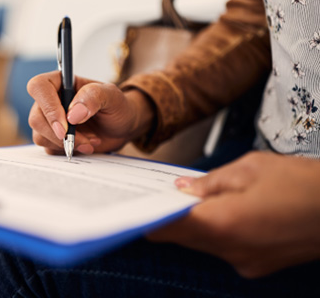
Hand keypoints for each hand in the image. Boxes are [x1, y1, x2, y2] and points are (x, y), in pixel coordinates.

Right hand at [27, 71, 153, 154]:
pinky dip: (68, 150)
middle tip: (83, 139)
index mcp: (60, 82)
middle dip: (59, 134)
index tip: (65, 126)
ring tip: (90, 140)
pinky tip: (86, 145)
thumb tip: (72, 114)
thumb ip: (94, 97)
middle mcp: (51, 100)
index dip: (48, 107)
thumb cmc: (116, 106)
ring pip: (40, 136)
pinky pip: (49, 148)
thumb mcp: (112, 95)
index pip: (39, 87)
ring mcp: (50, 121)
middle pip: (36, 118)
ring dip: (66, 144)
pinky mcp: (53, 138)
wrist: (122, 126)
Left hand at [148, 151, 319, 277]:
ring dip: (190, 224)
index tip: (131, 207)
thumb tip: (181, 188)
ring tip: (183, 200)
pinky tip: (216, 212)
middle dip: (166, 218)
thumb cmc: (303, 183)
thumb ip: (209, 181)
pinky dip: (213, 231)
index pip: (169, 227)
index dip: (147, 216)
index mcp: (224, 224)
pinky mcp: (258, 265)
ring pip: (201, 243)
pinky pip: (223, 248)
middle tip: (152, 197)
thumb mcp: (251, 168)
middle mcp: (231, 251)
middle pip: (182, 237)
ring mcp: (245, 262)